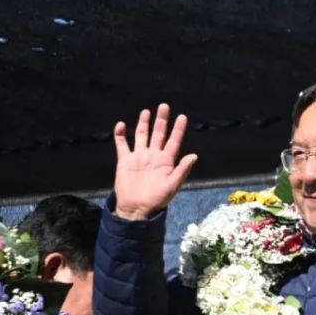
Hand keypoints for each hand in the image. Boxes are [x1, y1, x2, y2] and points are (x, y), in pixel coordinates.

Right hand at [113, 103, 197, 220]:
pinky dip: (120, 135)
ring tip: (146, 111)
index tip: (182, 116)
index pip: (173, 141)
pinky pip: (122, 144)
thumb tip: (194, 155)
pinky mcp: (124, 161)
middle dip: (161, 120)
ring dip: (143, 124)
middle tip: (164, 106)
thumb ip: (182, 170)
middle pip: (158, 134)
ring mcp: (138, 157)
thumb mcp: (172, 185)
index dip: (178, 129)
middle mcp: (153, 156)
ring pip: (141, 136)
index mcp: (166, 161)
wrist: (136, 208)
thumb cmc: (157, 199)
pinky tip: (121, 125)